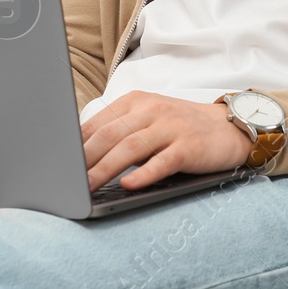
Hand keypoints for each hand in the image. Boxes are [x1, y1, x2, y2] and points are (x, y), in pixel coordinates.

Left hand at [81, 91, 251, 191]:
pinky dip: (143, 174)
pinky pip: (162, 161)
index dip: (75, 146)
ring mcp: (170, 127)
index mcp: (135, 101)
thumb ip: (120, 131)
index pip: (97, 123)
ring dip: (104, 170)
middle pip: (109, 135)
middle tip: (65, 181)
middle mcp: (151, 110)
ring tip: (86, 187)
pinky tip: (128, 185)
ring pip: (130, 148)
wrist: (230, 127)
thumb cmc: (182, 127)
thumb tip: (81, 156)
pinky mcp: (188, 147)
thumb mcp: (148, 119)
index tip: (57, 165)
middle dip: (83, 160)